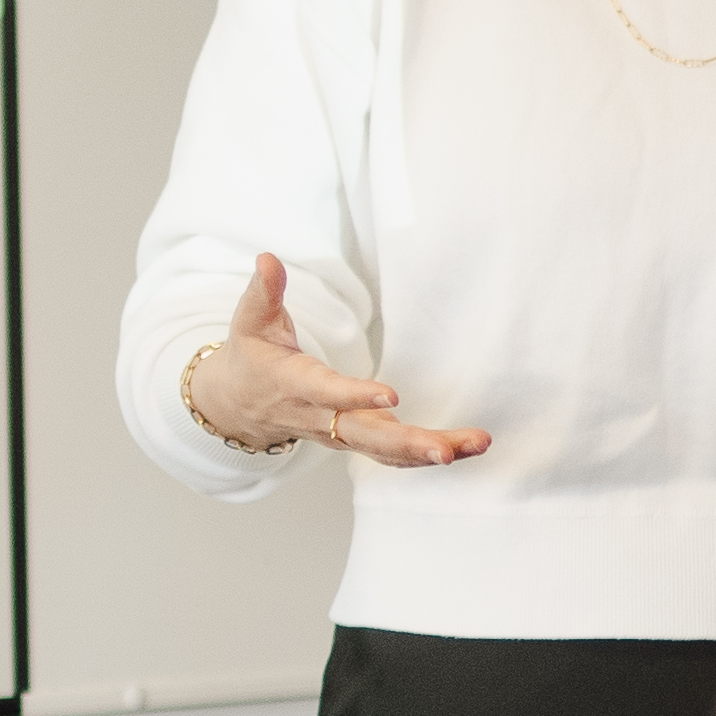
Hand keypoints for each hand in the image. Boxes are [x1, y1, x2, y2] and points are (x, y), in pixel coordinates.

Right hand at [192, 253, 490, 465]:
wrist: (238, 406)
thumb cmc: (251, 359)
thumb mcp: (249, 322)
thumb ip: (264, 292)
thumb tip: (268, 259)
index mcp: (295, 386)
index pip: (327, 394)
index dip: (356, 396)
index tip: (391, 396)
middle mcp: (321, 418)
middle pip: (367, 437)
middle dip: (409, 444)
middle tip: (447, 450)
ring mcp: (340, 435)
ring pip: (387, 451)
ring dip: (432, 451)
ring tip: (476, 444)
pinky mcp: (355, 440)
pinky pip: (391, 455)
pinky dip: (427, 456)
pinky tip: (465, 450)